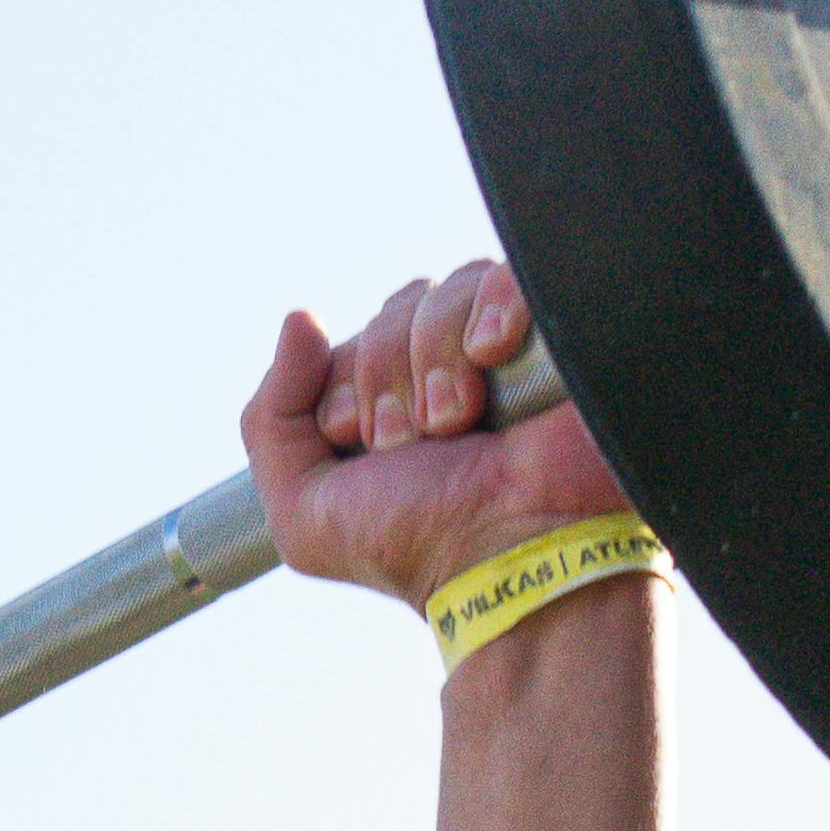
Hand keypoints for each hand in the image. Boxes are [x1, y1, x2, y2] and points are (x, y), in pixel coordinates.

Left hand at [245, 260, 629, 615]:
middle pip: (393, 310)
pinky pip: (505, 272)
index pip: (351, 340)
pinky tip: (494, 353)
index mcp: (393, 405)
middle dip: (387, 381)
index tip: (373, 448)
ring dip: (435, 361)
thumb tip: (300, 319)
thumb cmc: (418, 546)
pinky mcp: (558, 329)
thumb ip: (271, 421)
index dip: (346, 387)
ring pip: (443, 291)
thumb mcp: (305, 511)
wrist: (513, 557)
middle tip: (420, 443)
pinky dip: (491, 308)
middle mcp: (448, 371)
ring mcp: (507, 347)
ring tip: (460, 423)